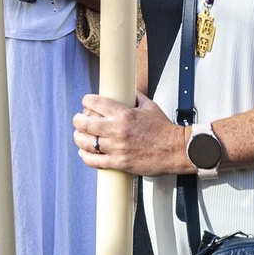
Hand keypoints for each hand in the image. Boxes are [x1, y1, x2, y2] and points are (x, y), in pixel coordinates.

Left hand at [73, 92, 191, 175]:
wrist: (176, 150)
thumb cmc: (165, 130)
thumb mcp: (150, 106)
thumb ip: (135, 97)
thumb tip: (127, 91)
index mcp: (124, 114)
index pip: (96, 103)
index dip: (86, 101)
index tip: (85, 102)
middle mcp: (118, 130)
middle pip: (85, 123)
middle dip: (77, 119)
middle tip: (78, 119)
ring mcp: (117, 148)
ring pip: (86, 142)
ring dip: (78, 138)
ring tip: (79, 136)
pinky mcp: (119, 163)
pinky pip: (95, 161)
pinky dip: (86, 157)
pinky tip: (84, 153)